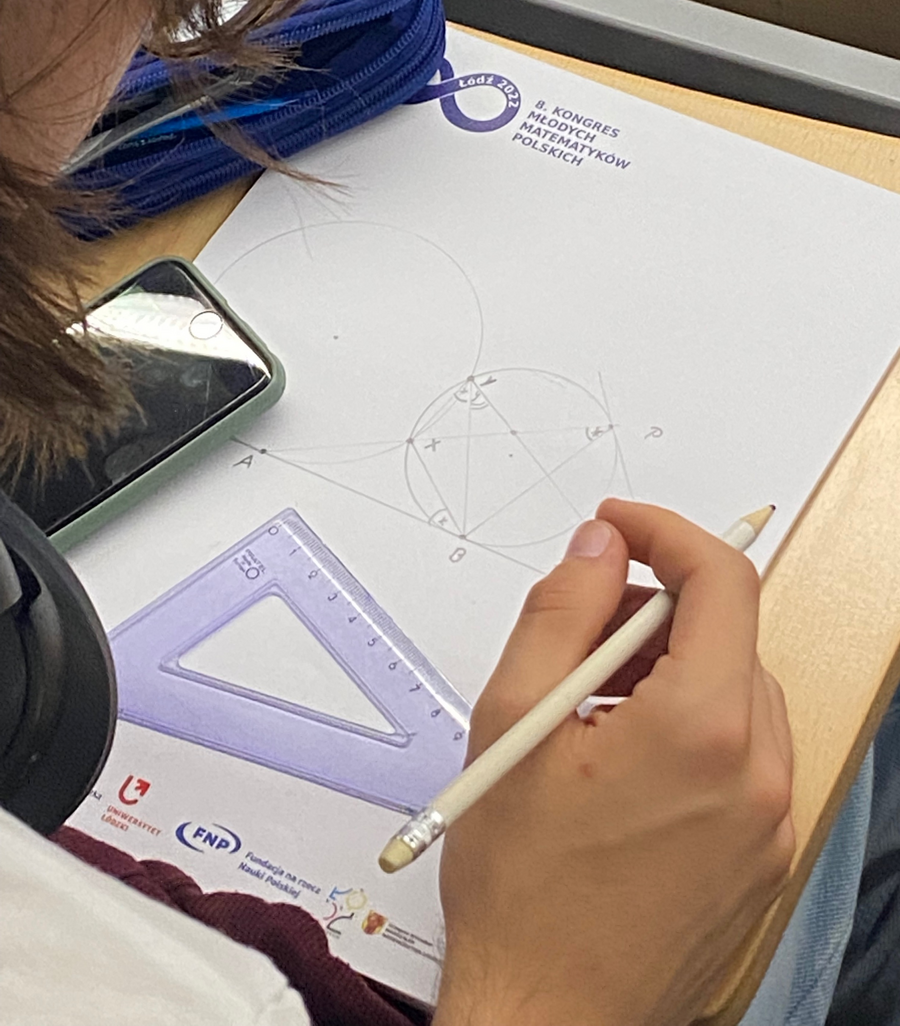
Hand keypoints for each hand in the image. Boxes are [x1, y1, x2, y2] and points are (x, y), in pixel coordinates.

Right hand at [435, 500, 793, 1025]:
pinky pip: (740, 754)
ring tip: (588, 713)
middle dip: (653, 611)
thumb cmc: (524, 892)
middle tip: (581, 637)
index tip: (620, 528)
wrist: (546, 1014)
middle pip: (727, 636)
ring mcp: (768, 821)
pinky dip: (689, 729)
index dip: (665, 534)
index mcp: (701, 731)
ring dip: (668, 672)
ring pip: (735, 693)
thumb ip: (560, 611)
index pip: (720, 581)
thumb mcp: (514, 722)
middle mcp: (755, 774)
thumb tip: (596, 550)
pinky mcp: (762, 855)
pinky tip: (620, 763)